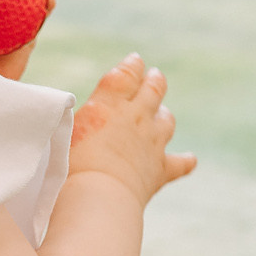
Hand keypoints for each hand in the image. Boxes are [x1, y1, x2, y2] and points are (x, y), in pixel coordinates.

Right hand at [68, 54, 194, 205]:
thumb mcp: (64, 132)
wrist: (99, 195)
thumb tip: (77, 114)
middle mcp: (136, 117)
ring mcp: (152, 143)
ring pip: (166, 120)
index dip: (132, 65)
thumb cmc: (70, 165)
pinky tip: (191, 160)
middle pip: (153, 90)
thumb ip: (76, 118)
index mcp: (109, 104)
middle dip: (155, 81)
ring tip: (163, 112)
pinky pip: (179, 163)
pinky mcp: (160, 170)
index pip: (126, 75)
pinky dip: (185, 161)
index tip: (135, 60)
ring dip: (164, 114)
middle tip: (155, 76)